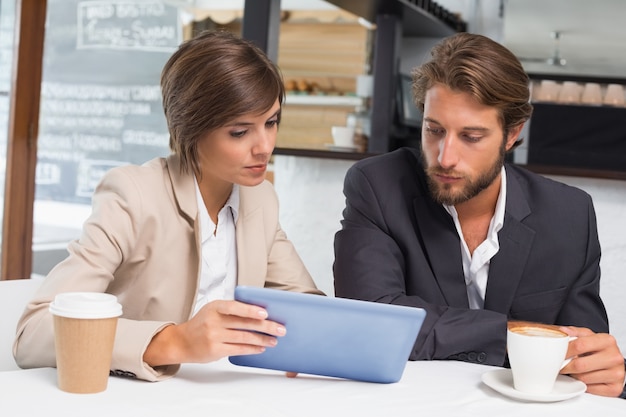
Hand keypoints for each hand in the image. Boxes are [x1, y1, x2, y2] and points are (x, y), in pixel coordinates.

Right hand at [143, 300, 285, 366]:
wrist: (181, 342)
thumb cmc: (202, 323)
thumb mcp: (213, 310)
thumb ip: (232, 310)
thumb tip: (260, 313)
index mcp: (215, 307)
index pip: (235, 307)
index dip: (250, 310)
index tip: (265, 313)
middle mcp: (213, 321)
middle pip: (244, 323)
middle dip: (265, 326)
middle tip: (280, 329)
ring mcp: (214, 336)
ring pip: (244, 337)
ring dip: (262, 339)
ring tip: (274, 340)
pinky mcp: (215, 350)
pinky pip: (238, 349)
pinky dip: (252, 349)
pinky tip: (261, 348)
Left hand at [559, 326, 624, 396]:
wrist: (613, 360)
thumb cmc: (598, 347)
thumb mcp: (587, 335)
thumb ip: (574, 332)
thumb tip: (562, 332)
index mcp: (607, 341)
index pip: (579, 345)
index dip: (564, 351)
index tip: (557, 354)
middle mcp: (615, 357)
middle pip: (580, 365)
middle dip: (566, 366)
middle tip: (561, 365)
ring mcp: (617, 374)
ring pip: (583, 378)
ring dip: (574, 376)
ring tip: (574, 370)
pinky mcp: (615, 388)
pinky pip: (590, 389)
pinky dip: (583, 385)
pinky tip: (584, 378)